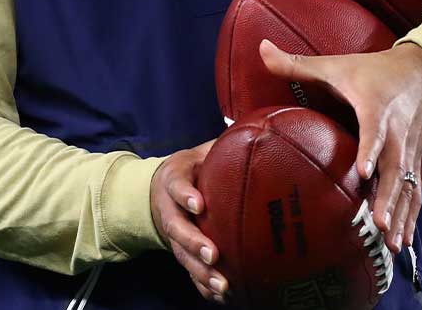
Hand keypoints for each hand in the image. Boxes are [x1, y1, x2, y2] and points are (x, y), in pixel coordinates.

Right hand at [151, 139, 228, 303]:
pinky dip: (203, 286)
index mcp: (173, 181)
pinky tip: (221, 297)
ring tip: (222, 285)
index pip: (176, 186)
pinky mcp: (181, 253)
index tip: (199, 205)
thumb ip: (223, 145)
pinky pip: (189, 272)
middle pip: (177, 229)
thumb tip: (263, 129)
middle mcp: (169, 210)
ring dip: (201, 272)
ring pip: (183, 256)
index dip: (186, 196)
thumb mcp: (200, 151)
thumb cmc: (190, 169)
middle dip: (195, 244)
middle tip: (214, 254)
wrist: (158, 189)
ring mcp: (173, 235)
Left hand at [258, 39, 421, 253]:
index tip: (363, 173)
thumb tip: (260, 49)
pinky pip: (415, 192)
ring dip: (400, 214)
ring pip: (408, 185)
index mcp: (376, 107)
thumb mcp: (336, 64)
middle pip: (395, 167)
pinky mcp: (417, 161)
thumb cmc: (373, 70)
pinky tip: (400, 242)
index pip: (374, 130)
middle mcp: (397, 132)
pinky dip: (410, 217)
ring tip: (390, 243)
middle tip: (379, 223)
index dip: (370, 151)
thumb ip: (296, 63)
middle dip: (388, 196)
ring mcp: (410, 149)